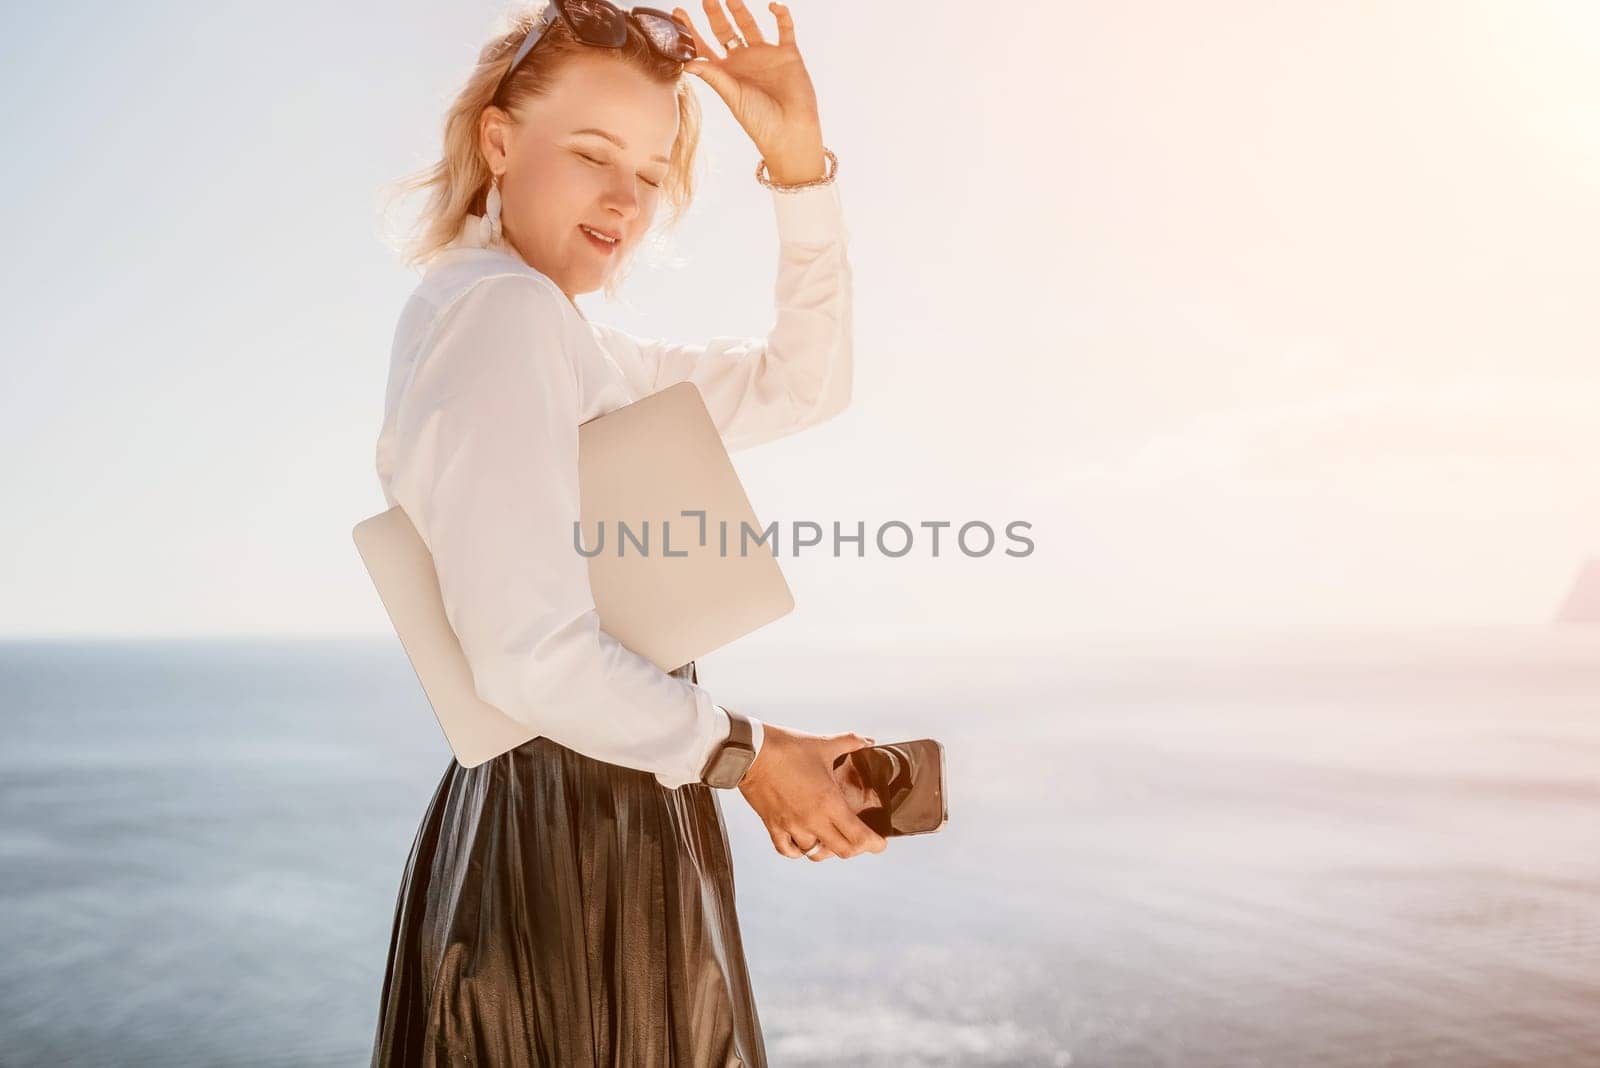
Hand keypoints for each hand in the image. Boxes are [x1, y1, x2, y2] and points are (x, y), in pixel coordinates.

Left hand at [671, 1, 827, 183]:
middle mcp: (744, 60)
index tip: (677, 12)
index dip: (691, 30)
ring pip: (750, 24)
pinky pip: (784, 29)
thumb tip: (687, 63)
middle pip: (725, 30)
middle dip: (715, 13)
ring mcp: (766, 55)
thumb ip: (713, 76)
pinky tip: (773, 6)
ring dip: (740, 9)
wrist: (790, 131)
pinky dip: (781, 16)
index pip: (704, 46)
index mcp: (726, 72)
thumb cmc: (759, 120)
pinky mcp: (787, 54)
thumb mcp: (732, 96)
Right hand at [737, 724, 887, 861]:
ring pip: (814, 853)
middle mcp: (812, 820)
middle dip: (857, 849)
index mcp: (829, 803)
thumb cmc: (787, 748)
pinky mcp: (773, 826)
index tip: (879, 843)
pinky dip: (798, 850)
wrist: (752, 752)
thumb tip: (867, 741)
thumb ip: (850, 742)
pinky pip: (788, 850)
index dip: (874, 845)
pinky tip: (802, 842)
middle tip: (861, 841)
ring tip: (830, 837)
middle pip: (842, 851)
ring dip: (825, 848)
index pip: (859, 837)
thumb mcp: (823, 745)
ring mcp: (792, 826)